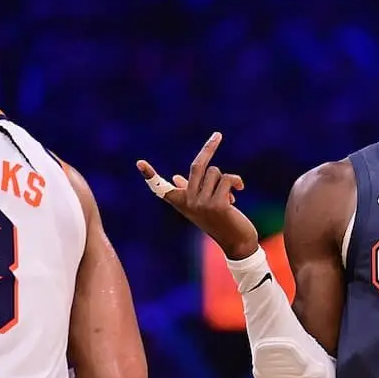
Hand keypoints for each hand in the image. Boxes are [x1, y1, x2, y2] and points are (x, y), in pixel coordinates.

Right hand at [137, 132, 259, 260]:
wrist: (237, 242)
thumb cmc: (219, 221)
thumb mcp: (202, 206)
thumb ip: (188, 190)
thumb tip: (175, 178)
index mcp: (181, 202)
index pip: (161, 187)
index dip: (150, 175)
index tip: (139, 163)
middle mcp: (188, 203)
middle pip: (197, 166)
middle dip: (209, 148)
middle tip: (217, 135)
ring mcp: (202, 204)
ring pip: (215, 172)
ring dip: (226, 180)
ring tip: (229, 196)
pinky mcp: (218, 205)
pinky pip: (227, 179)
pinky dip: (236, 182)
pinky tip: (239, 190)